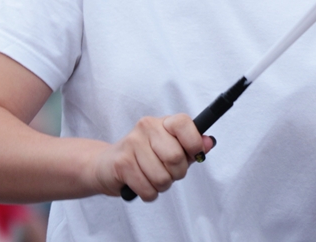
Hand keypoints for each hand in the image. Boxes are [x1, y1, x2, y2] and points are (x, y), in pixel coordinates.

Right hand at [89, 114, 213, 201]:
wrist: (106, 166)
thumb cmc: (144, 158)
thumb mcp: (170, 149)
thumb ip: (192, 147)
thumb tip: (209, 143)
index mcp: (162, 122)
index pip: (183, 123)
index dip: (194, 143)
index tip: (193, 155)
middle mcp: (146, 127)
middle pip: (175, 157)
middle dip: (176, 174)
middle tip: (168, 172)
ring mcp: (132, 143)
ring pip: (162, 177)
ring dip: (161, 186)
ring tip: (151, 178)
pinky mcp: (122, 163)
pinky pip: (148, 189)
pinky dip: (149, 194)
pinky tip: (141, 185)